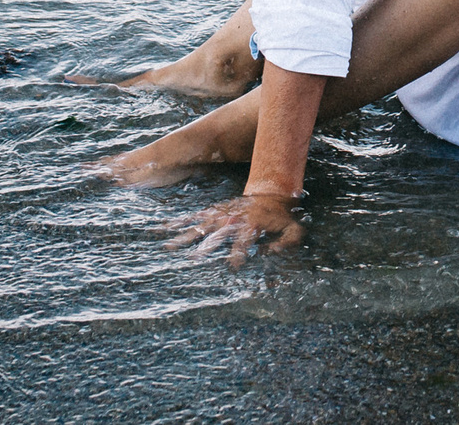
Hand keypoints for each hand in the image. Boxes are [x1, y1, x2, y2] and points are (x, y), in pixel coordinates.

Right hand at [177, 193, 304, 266]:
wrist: (270, 192)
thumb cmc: (281, 216)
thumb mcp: (293, 229)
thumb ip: (288, 243)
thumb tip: (272, 253)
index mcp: (251, 224)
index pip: (243, 240)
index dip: (239, 253)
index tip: (234, 266)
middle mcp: (233, 220)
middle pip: (218, 235)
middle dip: (207, 247)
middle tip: (194, 259)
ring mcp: (222, 215)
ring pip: (201, 226)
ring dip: (185, 237)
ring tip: (168, 247)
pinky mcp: (215, 211)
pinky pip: (195, 216)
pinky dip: (180, 222)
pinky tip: (165, 228)